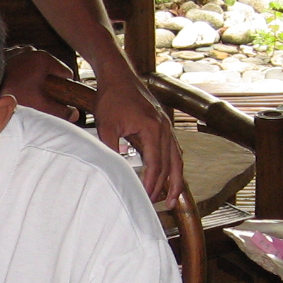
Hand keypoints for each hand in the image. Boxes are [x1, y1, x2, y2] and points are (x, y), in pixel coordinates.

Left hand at [0, 47, 81, 124]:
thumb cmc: (13, 94)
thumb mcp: (40, 105)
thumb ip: (60, 110)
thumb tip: (75, 114)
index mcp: (44, 59)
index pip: (65, 73)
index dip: (64, 86)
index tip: (58, 96)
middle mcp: (32, 50)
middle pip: (49, 68)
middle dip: (46, 81)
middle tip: (37, 94)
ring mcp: (18, 50)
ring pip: (33, 64)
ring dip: (32, 75)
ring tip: (24, 89)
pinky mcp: (6, 53)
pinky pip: (20, 62)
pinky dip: (19, 70)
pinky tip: (13, 81)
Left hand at [91, 70, 179, 203]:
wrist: (118, 75)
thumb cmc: (111, 98)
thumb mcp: (106, 125)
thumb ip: (111, 149)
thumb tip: (116, 171)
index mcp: (152, 128)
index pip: (156, 164)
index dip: (152, 184)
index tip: (146, 198)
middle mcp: (164, 128)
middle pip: (171, 165)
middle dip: (167, 187)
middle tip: (164, 206)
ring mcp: (167, 125)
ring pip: (177, 158)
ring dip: (176, 179)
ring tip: (173, 198)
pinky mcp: (163, 123)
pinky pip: (174, 149)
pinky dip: (174, 164)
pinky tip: (170, 174)